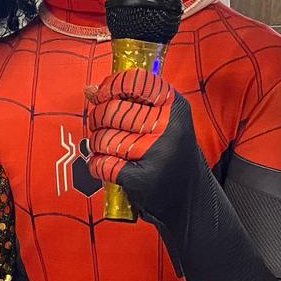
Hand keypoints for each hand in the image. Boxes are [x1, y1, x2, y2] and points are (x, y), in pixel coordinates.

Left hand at [83, 69, 199, 221]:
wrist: (191, 199)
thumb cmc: (170, 155)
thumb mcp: (162, 121)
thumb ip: (129, 102)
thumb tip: (89, 89)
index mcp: (175, 107)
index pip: (137, 81)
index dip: (111, 84)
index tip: (100, 94)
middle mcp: (169, 127)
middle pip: (112, 110)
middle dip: (97, 118)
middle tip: (100, 126)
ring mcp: (156, 153)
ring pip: (104, 137)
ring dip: (97, 144)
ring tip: (107, 149)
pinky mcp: (142, 178)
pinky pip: (102, 163)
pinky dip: (96, 165)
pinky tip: (105, 166)